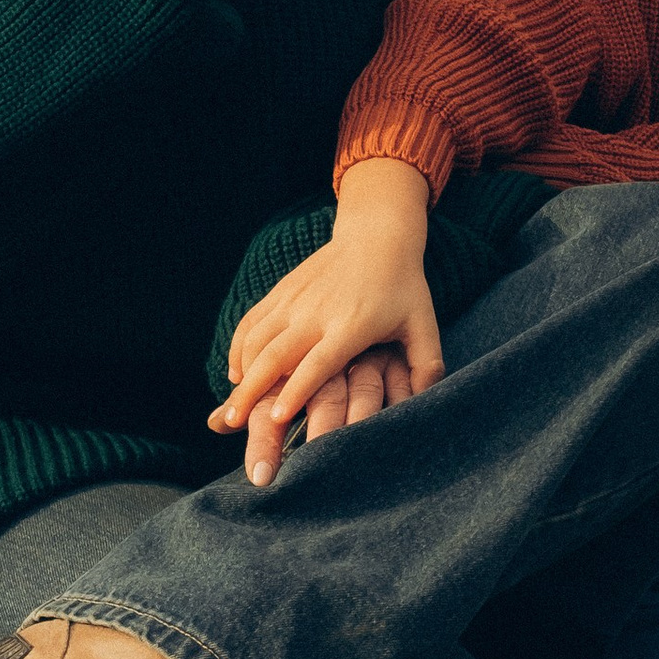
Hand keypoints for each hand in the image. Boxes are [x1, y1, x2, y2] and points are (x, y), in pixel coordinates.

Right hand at [211, 158, 442, 483]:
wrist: (377, 234)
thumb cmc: (403, 286)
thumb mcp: (423, 324)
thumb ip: (426, 365)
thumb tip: (428, 404)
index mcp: (351, 325)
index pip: (318, 362)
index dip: (296, 390)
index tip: (274, 417)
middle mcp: (316, 312)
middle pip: (276, 354)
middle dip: (253, 391)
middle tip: (236, 423)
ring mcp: (295, 299)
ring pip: (257, 339)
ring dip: (241, 374)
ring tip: (231, 410)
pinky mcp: (282, 290)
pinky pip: (252, 322)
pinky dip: (239, 348)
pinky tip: (236, 374)